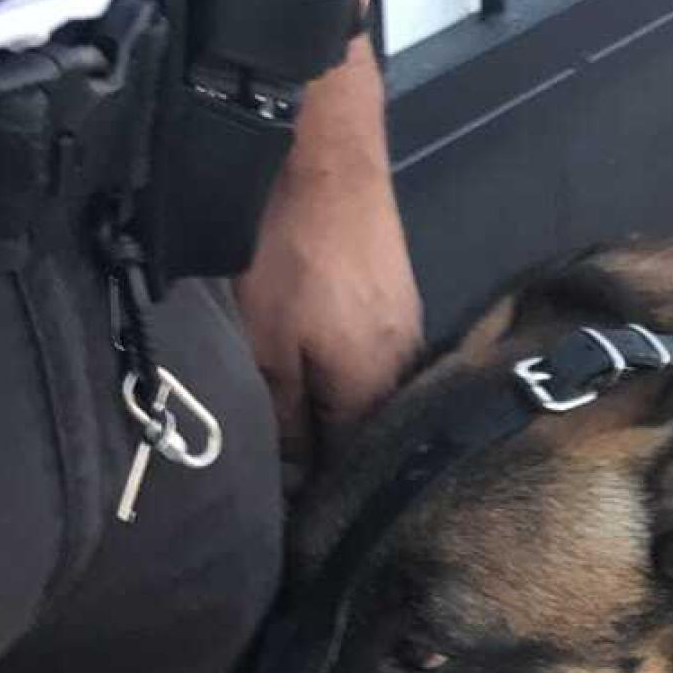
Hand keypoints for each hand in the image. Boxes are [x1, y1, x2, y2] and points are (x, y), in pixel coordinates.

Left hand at [234, 47, 423, 464]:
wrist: (323, 148)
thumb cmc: (287, 252)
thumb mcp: (264, 346)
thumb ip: (281, 421)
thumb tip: (294, 483)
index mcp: (377, 391)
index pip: (352, 475)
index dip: (313, 505)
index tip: (274, 524)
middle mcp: (407, 368)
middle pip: (364, 436)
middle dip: (323, 462)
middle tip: (270, 483)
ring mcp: (406, 328)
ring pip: (364, 396)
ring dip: (327, 414)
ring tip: (282, 429)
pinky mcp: (394, 298)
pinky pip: (367, 360)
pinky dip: (336, 375)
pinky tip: (306, 371)